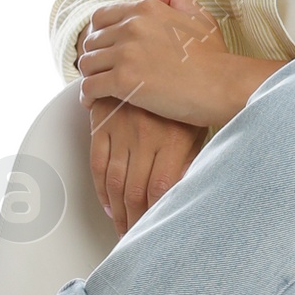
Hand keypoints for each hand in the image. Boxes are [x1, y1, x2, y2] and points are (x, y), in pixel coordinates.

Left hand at [78, 0, 277, 128]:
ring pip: (87, 63)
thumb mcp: (199, 15)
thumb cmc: (216, 57)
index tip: (105, 51)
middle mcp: (132, 26)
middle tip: (102, 74)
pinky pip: (90, 86)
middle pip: (91, 41)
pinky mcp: (124, 80)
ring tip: (97, 90)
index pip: (101, 17)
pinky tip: (92, 104)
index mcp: (146, 9)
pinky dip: (87, 96)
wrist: (224, 86)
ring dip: (90, 77)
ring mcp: (126, 53)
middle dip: (95, 58)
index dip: (99, 35)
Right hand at [87, 99, 205, 235]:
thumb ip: (189, 161)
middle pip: (135, 192)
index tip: (155, 232)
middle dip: (135, 222)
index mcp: (171, 140)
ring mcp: (121, 130)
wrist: (160, 55)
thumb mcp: (196, 128)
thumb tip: (184, 195)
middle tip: (136, 239)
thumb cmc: (186, 96)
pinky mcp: (103, 123)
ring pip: (114, 182)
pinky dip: (101, 188)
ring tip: (122, 229)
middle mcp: (144, 137)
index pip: (160, 190)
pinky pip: (97, 162)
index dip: (156, 216)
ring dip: (117, 212)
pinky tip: (108, 204)